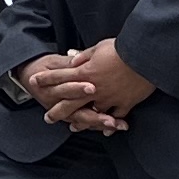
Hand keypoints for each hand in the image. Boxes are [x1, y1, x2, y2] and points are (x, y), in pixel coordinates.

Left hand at [24, 42, 149, 133]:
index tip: (34, 81)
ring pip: (91, 113)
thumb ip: (84, 56)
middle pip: (70, 102)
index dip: (46, 79)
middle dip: (57, 111)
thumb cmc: (122, 48)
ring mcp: (109, 98)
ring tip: (73, 127)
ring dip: (81, 121)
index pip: (60, 76)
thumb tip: (72, 60)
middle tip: (47, 117)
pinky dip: (110, 124)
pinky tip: (105, 131)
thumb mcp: (99, 48)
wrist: (144, 56)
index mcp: (85, 72)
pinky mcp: (125, 102)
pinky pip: (115, 116)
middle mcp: (93, 88)